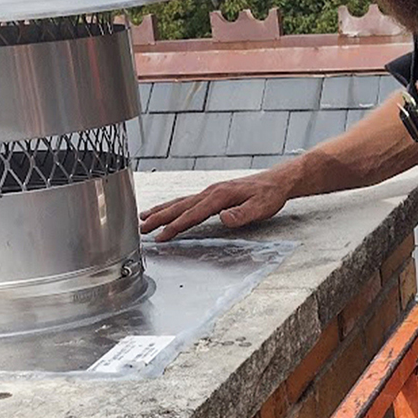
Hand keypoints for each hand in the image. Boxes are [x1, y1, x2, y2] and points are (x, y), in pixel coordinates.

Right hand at [138, 172, 290, 241]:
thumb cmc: (269, 195)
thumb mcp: (261, 208)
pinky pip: (188, 200)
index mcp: (220, 196)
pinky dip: (173, 206)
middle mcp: (211, 192)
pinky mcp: (213, 193)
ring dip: (161, 210)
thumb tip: (224, 217)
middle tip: (141, 228)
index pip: (193, 214)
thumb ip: (242, 214)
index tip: (161, 236)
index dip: (176, 226)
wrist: (277, 181)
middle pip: (179, 206)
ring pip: (180, 201)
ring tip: (143, 217)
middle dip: (159, 218)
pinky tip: (167, 210)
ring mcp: (210, 191)